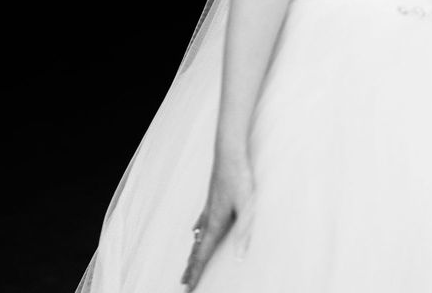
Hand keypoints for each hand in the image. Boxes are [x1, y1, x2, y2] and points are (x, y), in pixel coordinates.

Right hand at [181, 154, 254, 290]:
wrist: (229, 152)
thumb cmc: (240, 177)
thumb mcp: (246, 206)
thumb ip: (244, 232)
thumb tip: (238, 258)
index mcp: (216, 223)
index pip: (203, 254)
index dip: (195, 272)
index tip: (187, 288)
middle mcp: (209, 217)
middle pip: (197, 248)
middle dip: (191, 266)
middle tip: (184, 283)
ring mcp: (209, 207)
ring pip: (198, 235)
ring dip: (193, 251)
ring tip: (188, 264)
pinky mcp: (213, 198)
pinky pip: (201, 221)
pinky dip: (197, 231)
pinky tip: (194, 230)